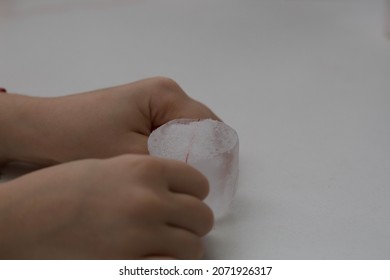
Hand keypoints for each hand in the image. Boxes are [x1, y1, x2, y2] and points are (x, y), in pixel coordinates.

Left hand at [0, 77, 219, 164]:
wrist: (42, 131)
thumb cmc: (82, 140)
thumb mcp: (133, 156)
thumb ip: (171, 162)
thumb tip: (198, 176)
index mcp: (166, 95)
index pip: (209, 126)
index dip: (217, 155)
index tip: (216, 185)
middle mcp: (164, 92)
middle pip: (200, 127)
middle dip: (202, 157)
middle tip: (197, 189)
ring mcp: (153, 102)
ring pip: (185, 132)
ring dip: (186, 156)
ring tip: (181, 182)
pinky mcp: (142, 113)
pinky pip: (169, 133)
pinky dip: (172, 152)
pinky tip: (163, 171)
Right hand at [0, 154, 212, 258]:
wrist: (26, 218)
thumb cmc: (64, 189)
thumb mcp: (111, 167)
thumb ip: (150, 177)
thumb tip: (178, 192)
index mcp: (145, 169)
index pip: (198, 182)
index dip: (195, 192)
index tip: (188, 199)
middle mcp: (149, 201)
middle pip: (201, 216)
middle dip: (193, 221)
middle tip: (179, 225)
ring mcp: (141, 236)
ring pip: (193, 247)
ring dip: (185, 246)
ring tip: (167, 244)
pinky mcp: (129, 265)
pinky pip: (172, 269)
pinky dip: (170, 265)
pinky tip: (156, 258)